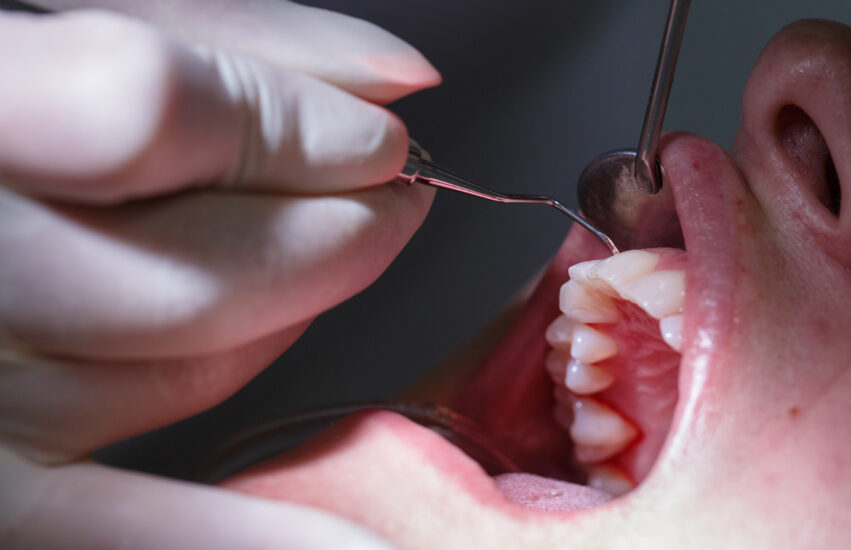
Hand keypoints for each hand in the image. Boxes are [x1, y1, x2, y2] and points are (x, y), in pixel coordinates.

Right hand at [0, 2, 437, 546]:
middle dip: (337, 239)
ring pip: (178, 374)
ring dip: (283, 321)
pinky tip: (365, 546)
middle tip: (387, 209)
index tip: (378, 141)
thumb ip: (214, 38)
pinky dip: (247, 537)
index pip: (146, 114)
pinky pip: (110, 532)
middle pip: (194, 277)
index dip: (298, 130)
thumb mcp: (50, 28)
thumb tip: (392, 80)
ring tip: (298, 270)